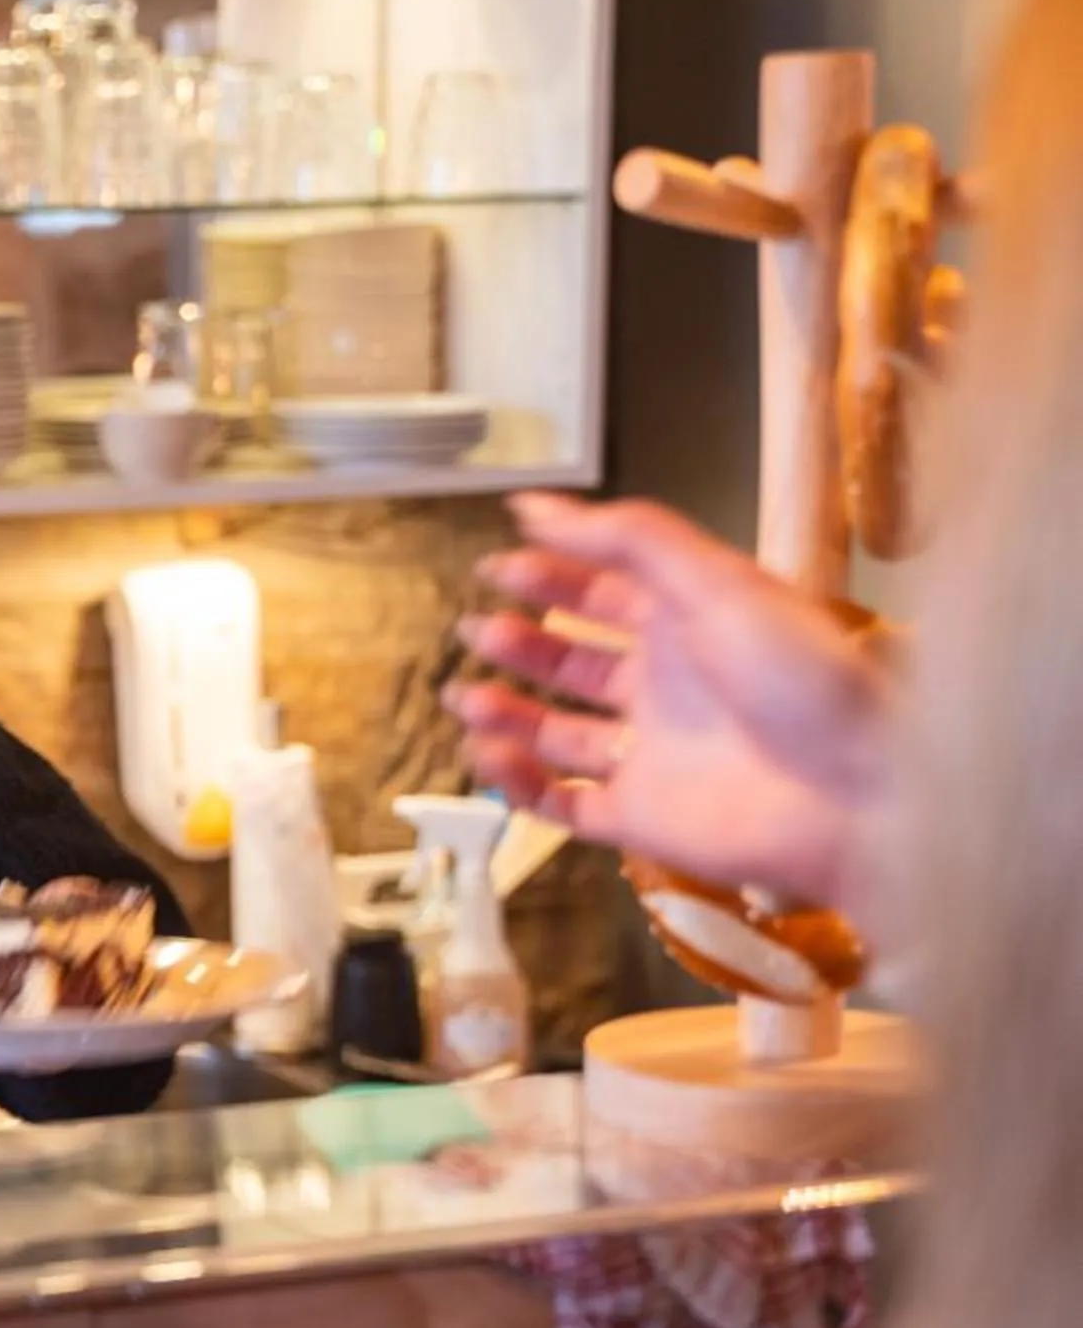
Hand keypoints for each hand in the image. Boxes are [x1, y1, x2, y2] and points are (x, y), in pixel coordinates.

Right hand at [447, 494, 894, 909]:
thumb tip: (538, 508)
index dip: (551, 574)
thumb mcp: (715, 580)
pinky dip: (519, 784)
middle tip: (474, 629)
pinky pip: (562, 803)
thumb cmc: (808, 681)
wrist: (859, 793)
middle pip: (575, 662)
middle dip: (521, 643)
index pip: (605, 591)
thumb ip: (625, 539)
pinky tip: (492, 756)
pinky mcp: (639, 818)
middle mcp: (668, 688)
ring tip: (467, 696)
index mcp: (692, 624)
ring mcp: (651, 755)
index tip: (497, 564)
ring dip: (508, 714)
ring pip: (557, 734)